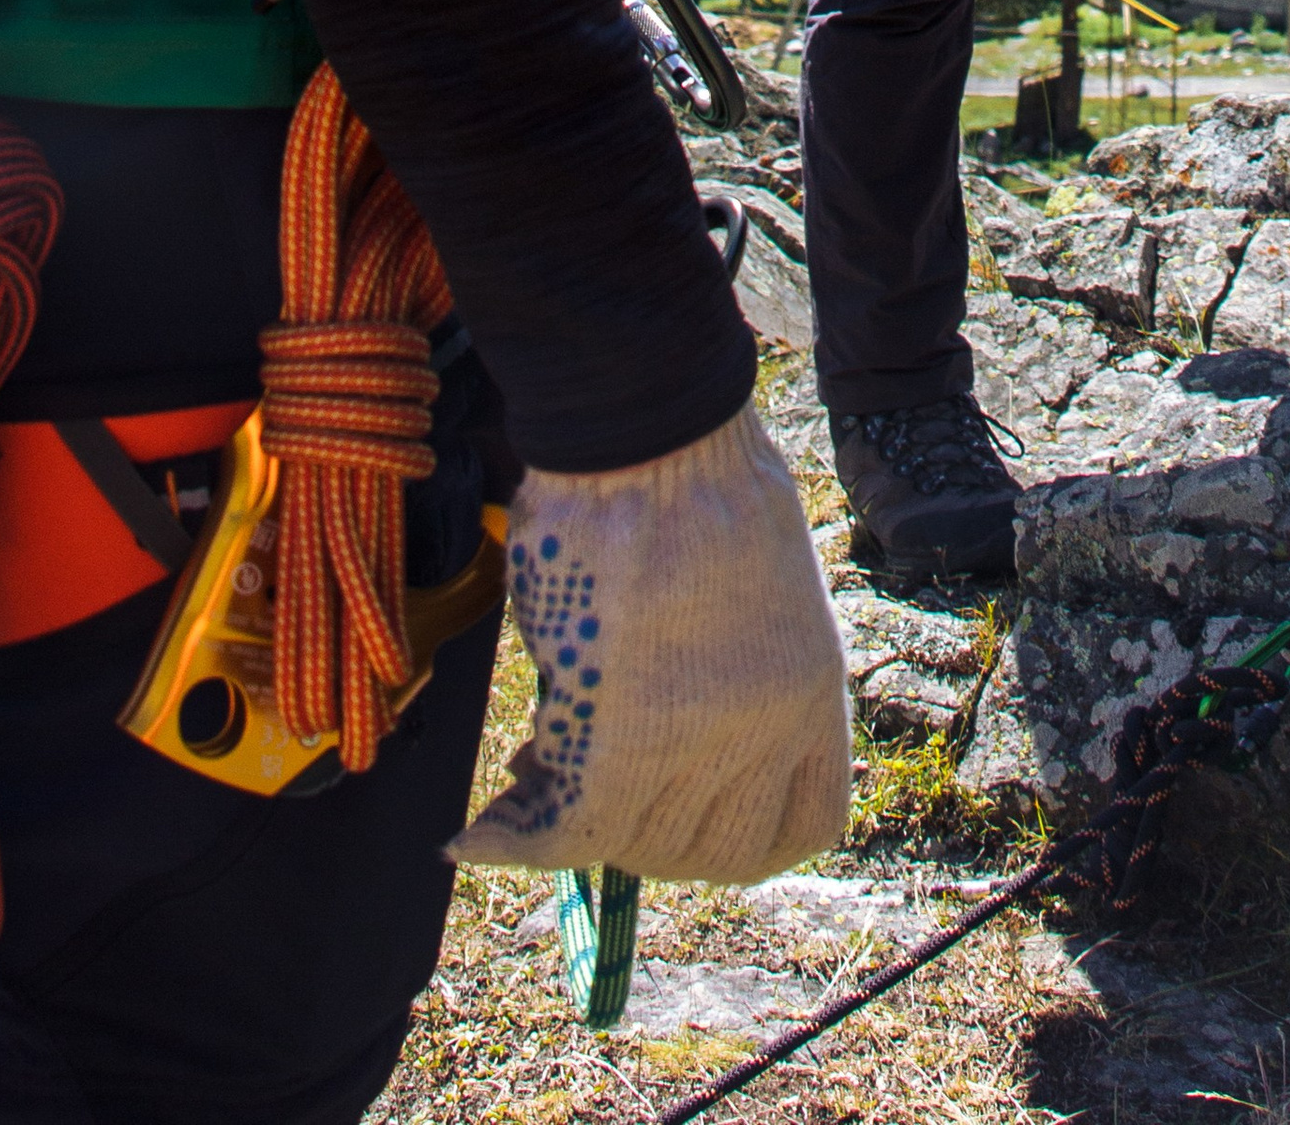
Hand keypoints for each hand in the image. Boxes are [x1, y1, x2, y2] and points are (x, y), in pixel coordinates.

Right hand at [448, 401, 852, 884]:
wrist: (648, 436)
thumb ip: (734, 675)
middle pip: (712, 854)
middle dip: (649, 832)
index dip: (739, 832)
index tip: (687, 809)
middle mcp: (764, 735)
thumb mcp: (757, 586)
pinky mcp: (612, 743)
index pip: (802, 829)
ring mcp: (692, 746)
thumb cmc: (695, 478)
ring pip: (631, 843)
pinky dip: (510, 838)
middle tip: (592, 784)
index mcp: (811, 692)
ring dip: (574, 824)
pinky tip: (478, 832)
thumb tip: (672, 735)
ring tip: (532, 765)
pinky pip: (559, 829)